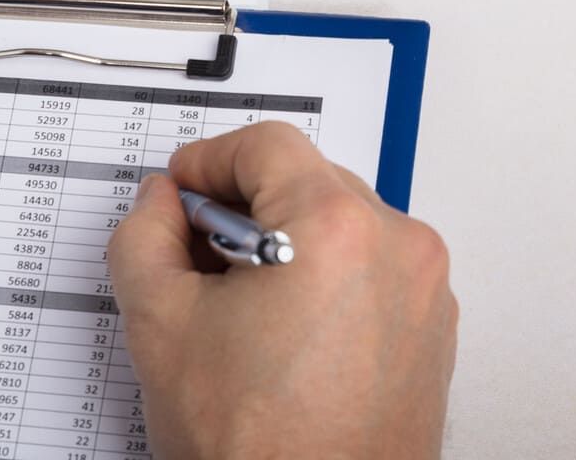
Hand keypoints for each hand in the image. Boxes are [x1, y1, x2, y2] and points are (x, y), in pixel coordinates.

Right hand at [109, 123, 456, 458]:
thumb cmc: (257, 447)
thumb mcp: (159, 321)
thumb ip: (144, 235)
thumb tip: (160, 205)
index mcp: (336, 230)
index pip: (266, 145)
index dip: (207, 161)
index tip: (180, 191)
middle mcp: (397, 249)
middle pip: (307, 180)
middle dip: (243, 207)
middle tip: (195, 253)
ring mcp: (424, 293)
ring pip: (340, 225)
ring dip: (285, 244)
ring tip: (239, 305)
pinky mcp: (432, 332)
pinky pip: (371, 271)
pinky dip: (324, 281)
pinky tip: (280, 334)